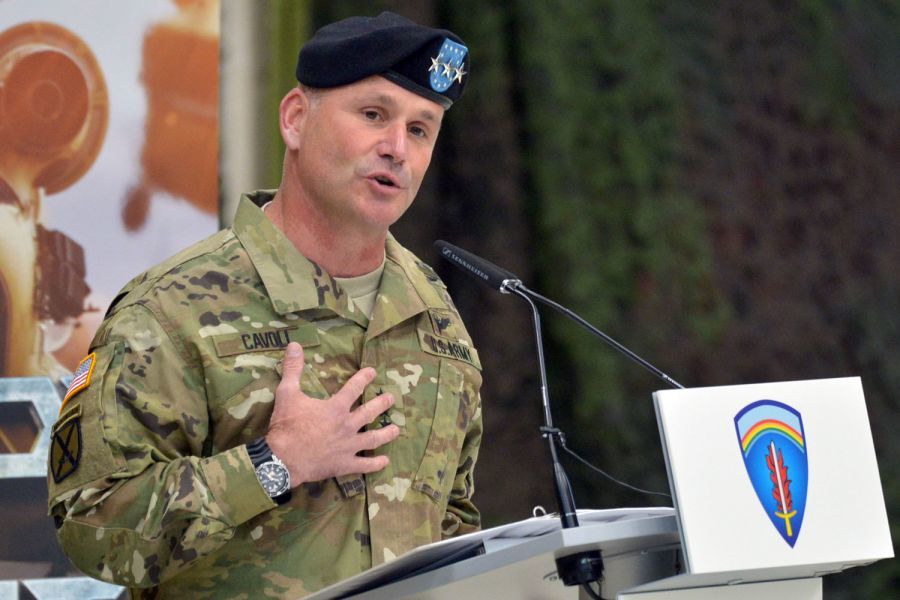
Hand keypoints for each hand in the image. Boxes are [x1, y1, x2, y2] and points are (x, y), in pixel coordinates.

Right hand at [265, 342, 399, 485]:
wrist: (283, 459)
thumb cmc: (286, 425)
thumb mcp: (287, 393)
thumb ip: (293, 369)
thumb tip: (294, 345)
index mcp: (335, 408)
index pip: (354, 388)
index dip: (364, 378)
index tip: (373, 372)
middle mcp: (347, 425)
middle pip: (369, 412)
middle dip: (382, 403)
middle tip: (391, 398)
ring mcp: (348, 446)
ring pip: (373, 438)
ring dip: (386, 433)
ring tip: (396, 429)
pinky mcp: (344, 464)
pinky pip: (364, 465)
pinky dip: (376, 464)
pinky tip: (385, 461)